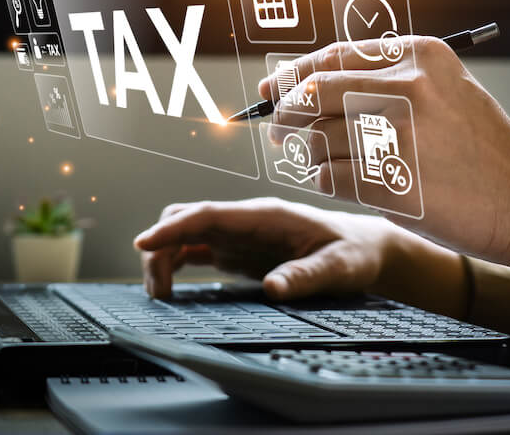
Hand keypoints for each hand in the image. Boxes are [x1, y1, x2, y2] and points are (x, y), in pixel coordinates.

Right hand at [133, 197, 467, 314]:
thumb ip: (307, 275)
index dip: (172, 228)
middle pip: (186, 219)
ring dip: (164, 257)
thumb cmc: (355, 252)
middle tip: (157, 290)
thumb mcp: (340, 267)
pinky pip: (195, 249)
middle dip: (160, 247)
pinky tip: (171, 287)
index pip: (207, 214)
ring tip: (160, 295)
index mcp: (264, 216)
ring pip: (185, 234)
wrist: (366, 248)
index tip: (143, 243)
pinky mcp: (238, 250)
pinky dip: (175, 263)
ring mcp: (239, 233)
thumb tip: (275, 288)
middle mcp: (245, 220)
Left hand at [259, 37, 509, 294]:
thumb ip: (385, 79)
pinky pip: (329, 177)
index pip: (333, 57)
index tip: (273, 89)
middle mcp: (409, 88)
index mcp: (419, 56)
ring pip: (317, 139)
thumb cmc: (480, 148)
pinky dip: (323, 180)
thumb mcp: (444, 89)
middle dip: (287, 112)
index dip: (294, 74)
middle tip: (278, 127)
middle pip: (315, 94)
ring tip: (316, 159)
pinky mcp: (394, 182)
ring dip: (306, 152)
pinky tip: (335, 180)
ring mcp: (400, 135)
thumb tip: (308, 84)